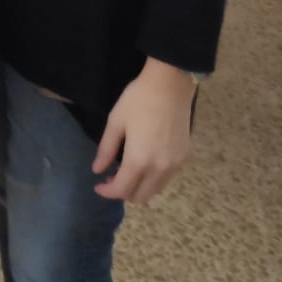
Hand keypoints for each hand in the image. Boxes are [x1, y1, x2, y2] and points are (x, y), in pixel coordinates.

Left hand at [92, 57, 197, 204]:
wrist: (170, 85)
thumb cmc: (138, 100)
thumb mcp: (116, 122)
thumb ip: (106, 149)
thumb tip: (97, 170)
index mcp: (139, 161)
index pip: (122, 189)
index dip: (107, 192)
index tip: (97, 186)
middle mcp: (160, 169)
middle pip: (141, 196)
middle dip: (123, 192)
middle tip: (111, 177)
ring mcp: (175, 165)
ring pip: (155, 190)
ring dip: (140, 188)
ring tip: (127, 171)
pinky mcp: (184, 157)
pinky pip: (167, 179)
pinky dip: (153, 179)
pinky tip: (145, 163)